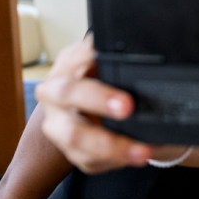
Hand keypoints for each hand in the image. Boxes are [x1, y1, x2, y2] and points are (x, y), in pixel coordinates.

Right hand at [34, 34, 152, 172]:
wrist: (111, 110)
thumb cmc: (112, 80)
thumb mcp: (112, 62)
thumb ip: (117, 52)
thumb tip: (142, 36)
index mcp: (68, 66)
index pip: (75, 57)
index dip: (90, 58)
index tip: (107, 58)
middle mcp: (55, 95)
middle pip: (66, 94)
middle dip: (97, 100)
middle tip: (128, 106)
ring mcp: (59, 125)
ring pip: (75, 138)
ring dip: (111, 146)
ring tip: (142, 151)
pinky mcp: (72, 152)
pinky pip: (89, 161)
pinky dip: (115, 161)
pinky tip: (135, 157)